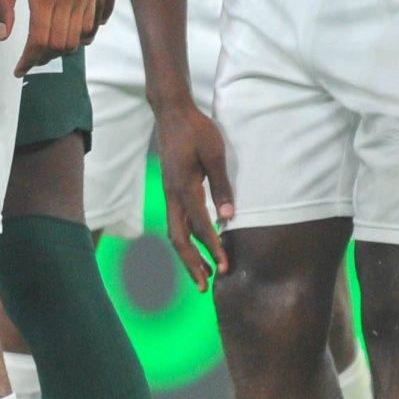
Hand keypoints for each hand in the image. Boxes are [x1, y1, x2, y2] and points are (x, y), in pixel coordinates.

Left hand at [0, 0, 96, 75]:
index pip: (39, 41)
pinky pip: (87, 26)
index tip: (17, 69)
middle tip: (26, 60)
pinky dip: (73, 38)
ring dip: (58, 50)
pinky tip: (58, 34)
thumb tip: (1, 37)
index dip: (27, 61)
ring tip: (41, 49)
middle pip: (59, 46)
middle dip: (41, 59)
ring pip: (75, 40)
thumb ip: (2, 4)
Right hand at [153, 99, 232, 288]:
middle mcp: (172, 195)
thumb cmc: (196, 129)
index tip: (224, 265)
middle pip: (178, 238)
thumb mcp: (214, 153)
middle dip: (192, 264)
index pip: (199, 225)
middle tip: (206, 286)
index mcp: (184, 187)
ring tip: (202, 274)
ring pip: (175, 232)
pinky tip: (197, 245)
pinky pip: (177, 221)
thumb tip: (228, 216)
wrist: (171, 112)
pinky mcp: (171, 190)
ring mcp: (169, 193)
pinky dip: (187, 238)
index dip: (212, 247)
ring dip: (187, 255)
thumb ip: (221, 185)